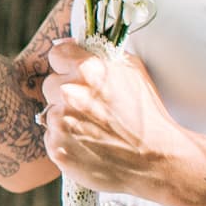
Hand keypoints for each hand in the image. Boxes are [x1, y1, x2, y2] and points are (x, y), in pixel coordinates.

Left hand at [41, 37, 194, 195]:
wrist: (155, 160)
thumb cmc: (147, 115)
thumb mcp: (134, 72)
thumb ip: (102, 56)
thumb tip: (75, 45)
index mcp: (88, 69)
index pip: (56, 54)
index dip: (66, 64)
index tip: (73, 72)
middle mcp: (70, 93)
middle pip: (51, 84)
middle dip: (65, 93)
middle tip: (88, 106)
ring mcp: (61, 122)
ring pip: (50, 112)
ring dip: (65, 118)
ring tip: (93, 129)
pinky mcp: (57, 148)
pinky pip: (52, 138)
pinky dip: (65, 141)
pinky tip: (88, 145)